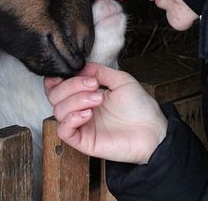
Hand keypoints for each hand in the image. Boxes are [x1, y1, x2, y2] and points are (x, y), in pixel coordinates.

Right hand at [44, 62, 167, 164]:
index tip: (70, 72)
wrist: (153, 130)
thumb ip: (99, 70)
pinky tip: (88, 113)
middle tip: (93, 85)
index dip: (57, 79)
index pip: (57, 87)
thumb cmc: (140, 107)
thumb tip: (81, 66)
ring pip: (58, 111)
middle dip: (71, 86)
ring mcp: (81, 125)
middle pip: (54, 96)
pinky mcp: (84, 141)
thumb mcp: (121, 80)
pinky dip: (71, 119)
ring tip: (98, 99)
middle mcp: (79, 109)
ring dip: (76, 100)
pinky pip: (63, 131)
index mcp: (85, 94)